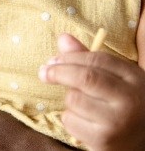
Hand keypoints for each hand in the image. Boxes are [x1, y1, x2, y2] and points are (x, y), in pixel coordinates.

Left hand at [39, 33, 144, 150]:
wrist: (141, 141)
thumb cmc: (124, 103)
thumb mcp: (116, 78)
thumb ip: (88, 58)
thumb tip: (63, 38)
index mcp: (133, 78)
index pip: (98, 59)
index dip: (70, 56)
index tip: (53, 59)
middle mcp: (129, 99)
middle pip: (85, 77)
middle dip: (59, 72)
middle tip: (44, 72)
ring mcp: (117, 122)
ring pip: (75, 99)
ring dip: (69, 99)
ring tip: (81, 104)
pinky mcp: (104, 142)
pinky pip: (71, 121)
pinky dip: (69, 118)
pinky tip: (83, 121)